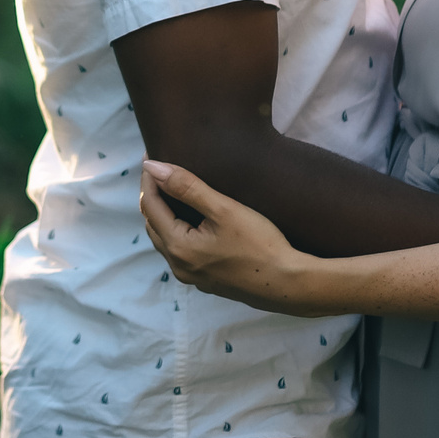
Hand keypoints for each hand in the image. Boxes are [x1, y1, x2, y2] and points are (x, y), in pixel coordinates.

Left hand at [139, 159, 328, 314]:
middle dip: (153, 194)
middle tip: (161, 169)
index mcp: (178, 247)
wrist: (289, 283)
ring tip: (172, 189)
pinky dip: (177, 230)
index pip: (150, 205)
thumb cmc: (260, 244)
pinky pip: (180, 250)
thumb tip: (153, 167)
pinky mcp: (206, 280)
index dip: (149, 178)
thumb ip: (187, 187)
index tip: (151, 154)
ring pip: (165, 239)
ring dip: (163, 214)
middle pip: (153, 223)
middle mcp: (178, 265)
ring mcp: (191, 276)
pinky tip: (191, 219)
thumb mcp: (224, 209)